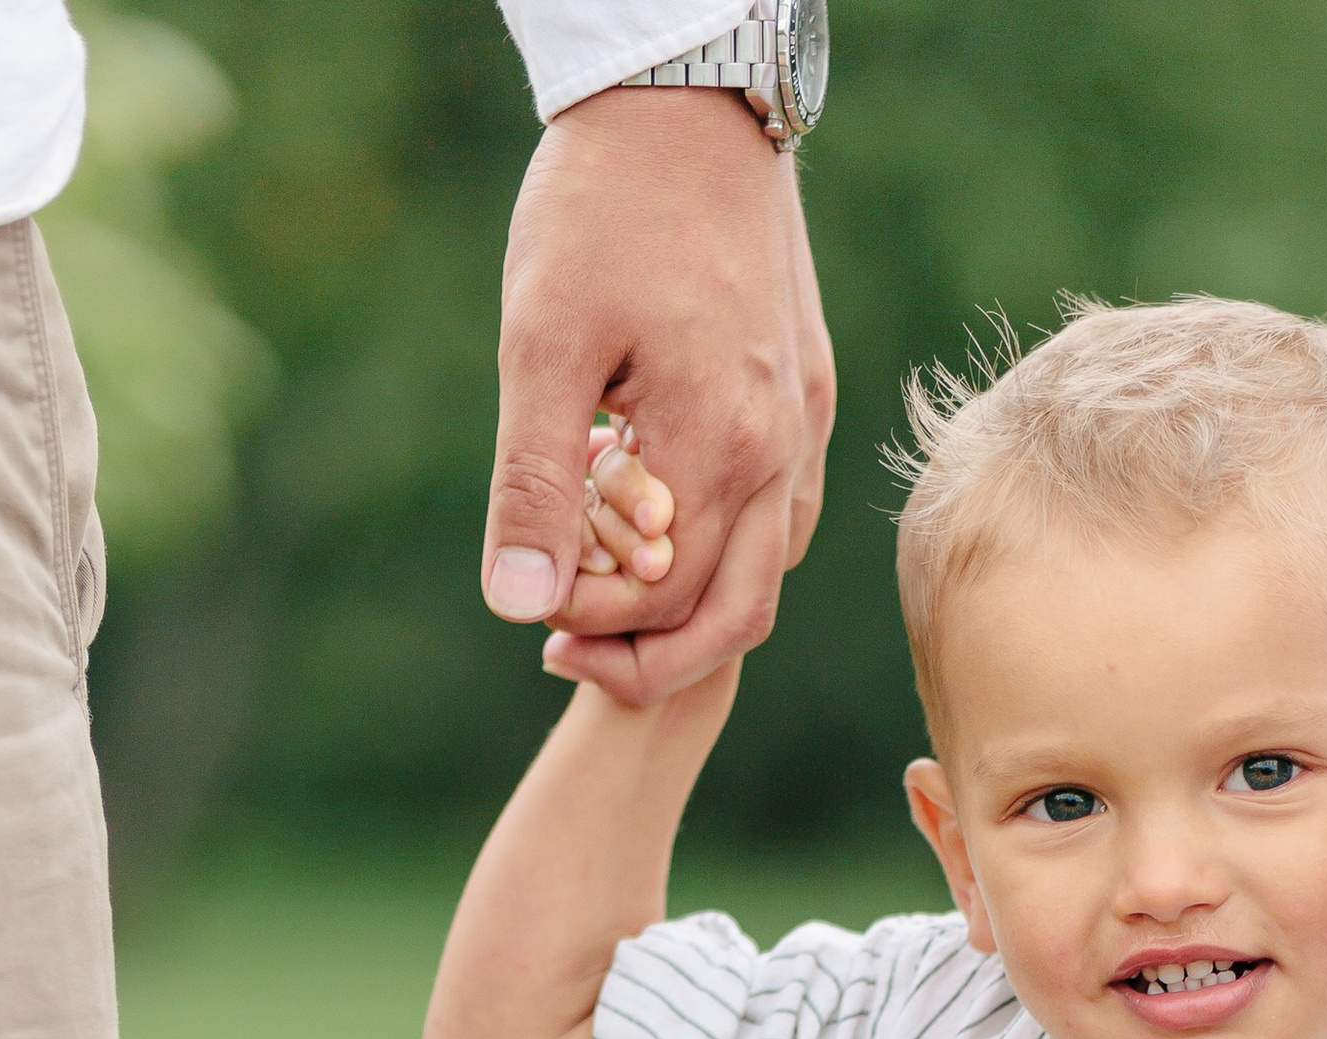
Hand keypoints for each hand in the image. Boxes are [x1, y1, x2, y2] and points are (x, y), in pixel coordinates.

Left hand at [484, 86, 834, 704]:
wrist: (685, 97)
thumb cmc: (600, 209)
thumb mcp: (541, 344)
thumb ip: (532, 483)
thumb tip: (518, 606)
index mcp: (723, 446)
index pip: (660, 602)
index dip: (583, 621)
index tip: (525, 600)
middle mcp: (782, 449)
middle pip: (731, 616)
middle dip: (643, 652)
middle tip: (558, 645)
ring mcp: (805, 422)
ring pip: (761, 572)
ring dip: (683, 602)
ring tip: (598, 574)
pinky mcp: (807, 392)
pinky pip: (779, 515)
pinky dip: (717, 546)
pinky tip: (650, 513)